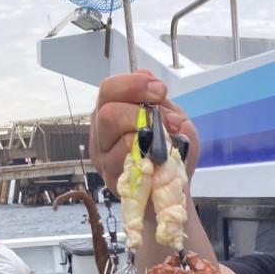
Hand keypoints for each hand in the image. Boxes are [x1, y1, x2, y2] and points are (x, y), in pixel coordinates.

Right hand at [89, 69, 200, 193]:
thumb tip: (156, 88)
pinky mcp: (113, 182)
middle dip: (141, 115)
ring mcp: (104, 159)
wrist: (170, 188)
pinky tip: (161, 163)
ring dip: (150, 142)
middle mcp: (101, 132)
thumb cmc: (168, 150)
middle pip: (109, 114)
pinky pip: (132, 168)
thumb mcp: (173, 120)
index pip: (109, 89)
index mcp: (110, 109)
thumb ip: (164, 104)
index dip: (133, 86)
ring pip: (123, 143)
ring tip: (166, 146)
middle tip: (164, 121)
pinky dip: (152, 163)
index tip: (160, 90)